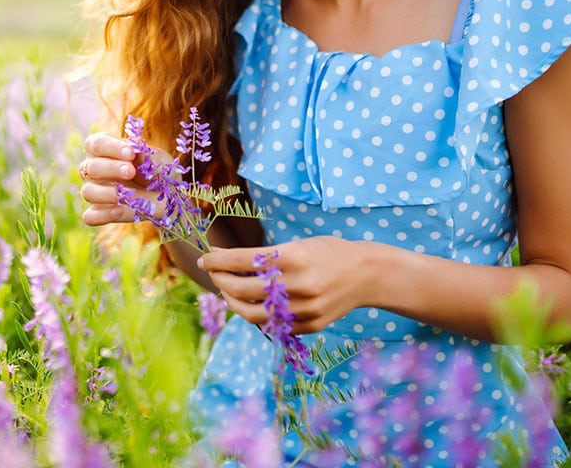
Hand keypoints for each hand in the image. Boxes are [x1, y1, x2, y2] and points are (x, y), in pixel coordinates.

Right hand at [78, 132, 168, 226]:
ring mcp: (95, 192)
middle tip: (131, 172)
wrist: (167, 195)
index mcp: (104, 149)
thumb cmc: (157, 170)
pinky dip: (103, 215)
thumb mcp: (158, 160)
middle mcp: (94, 170)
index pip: (97, 144)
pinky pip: (91, 217)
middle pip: (91, 167)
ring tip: (125, 194)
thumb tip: (138, 153)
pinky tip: (120, 211)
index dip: (112, 147)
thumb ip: (147, 157)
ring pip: (88, 192)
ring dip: (105, 193)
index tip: (131, 153)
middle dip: (111, 168)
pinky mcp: (99, 212)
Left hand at [197, 237, 368, 333]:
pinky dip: (255, 315)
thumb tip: (224, 260)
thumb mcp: (298, 245)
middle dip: (221, 280)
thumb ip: (265, 257)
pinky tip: (250, 304)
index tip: (205, 259)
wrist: (366, 274)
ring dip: (232, 302)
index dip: (218, 261)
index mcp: (292, 257)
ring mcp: (302, 309)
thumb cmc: (328, 252)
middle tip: (214, 274)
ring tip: (226, 292)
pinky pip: (271, 325)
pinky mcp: (308, 325)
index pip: (242, 260)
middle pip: (242, 288)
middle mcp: (296, 284)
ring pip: (251, 313)